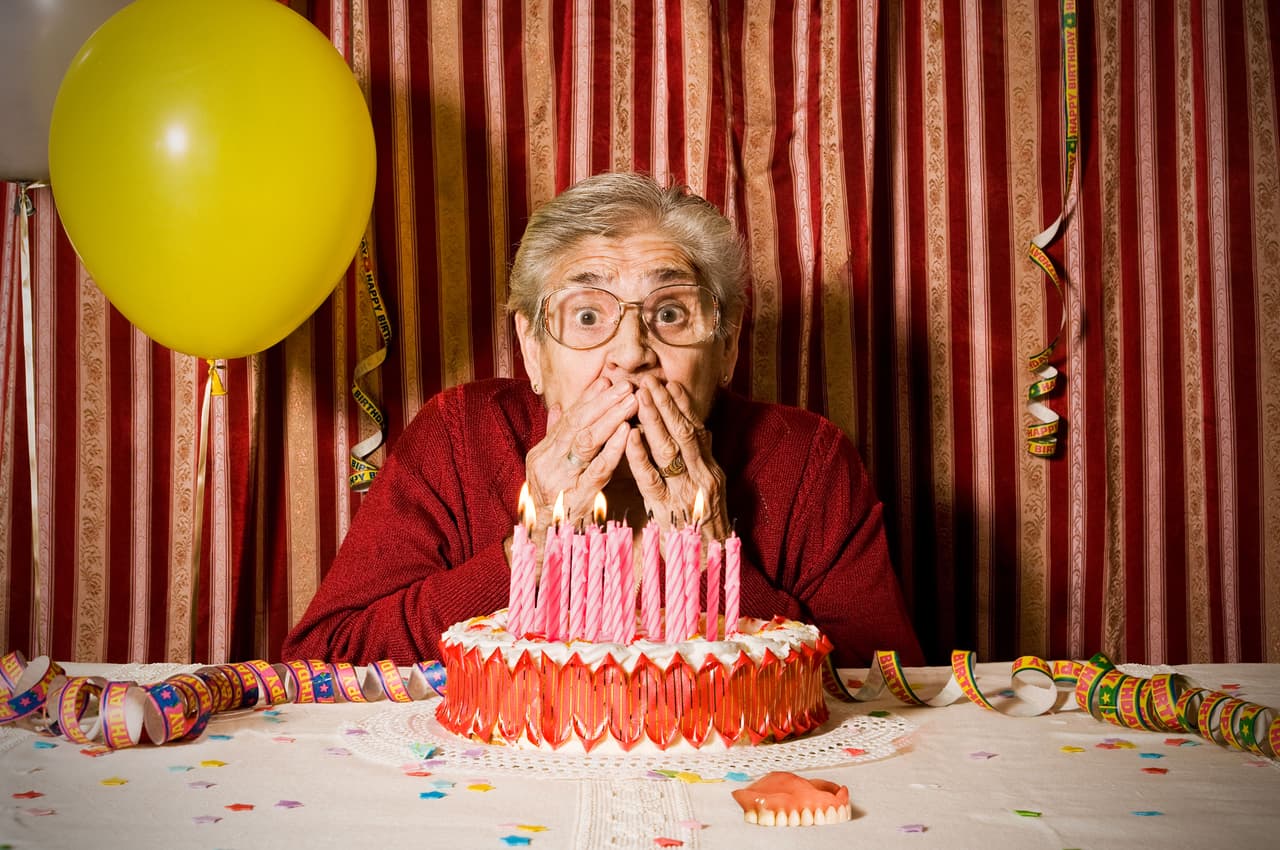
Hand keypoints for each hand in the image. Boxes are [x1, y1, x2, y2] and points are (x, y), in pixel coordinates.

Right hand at [525, 377, 636, 536]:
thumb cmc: (551, 509)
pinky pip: (597, 471)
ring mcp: (559, 481)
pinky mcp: (575, 500)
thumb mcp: (549, 471)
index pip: (569, 419)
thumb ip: (555, 438)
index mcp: (543, 454)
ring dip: (611, 418)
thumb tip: (560, 407)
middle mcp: (547, 463)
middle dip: (604, 402)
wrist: (541, 547)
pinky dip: (613, 450)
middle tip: (628, 384)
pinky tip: (628, 434)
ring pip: (586, 442)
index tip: (609, 379)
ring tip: (633, 400)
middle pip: (578, 424)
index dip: (589, 398)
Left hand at [625, 375, 728, 545]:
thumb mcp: (709, 491)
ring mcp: (686, 492)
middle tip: (647, 379)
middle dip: (664, 404)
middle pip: (682, 432)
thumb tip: (700, 430)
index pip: (696, 429)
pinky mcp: (668, 509)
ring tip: (637, 395)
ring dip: (652, 419)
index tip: (668, 382)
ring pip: (668, 449)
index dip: (682, 405)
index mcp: (710, 470)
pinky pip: (651, 478)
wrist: (710, 564)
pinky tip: (629, 436)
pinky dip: (640, 455)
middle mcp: (702, 476)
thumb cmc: (704, 529)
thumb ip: (703, 461)